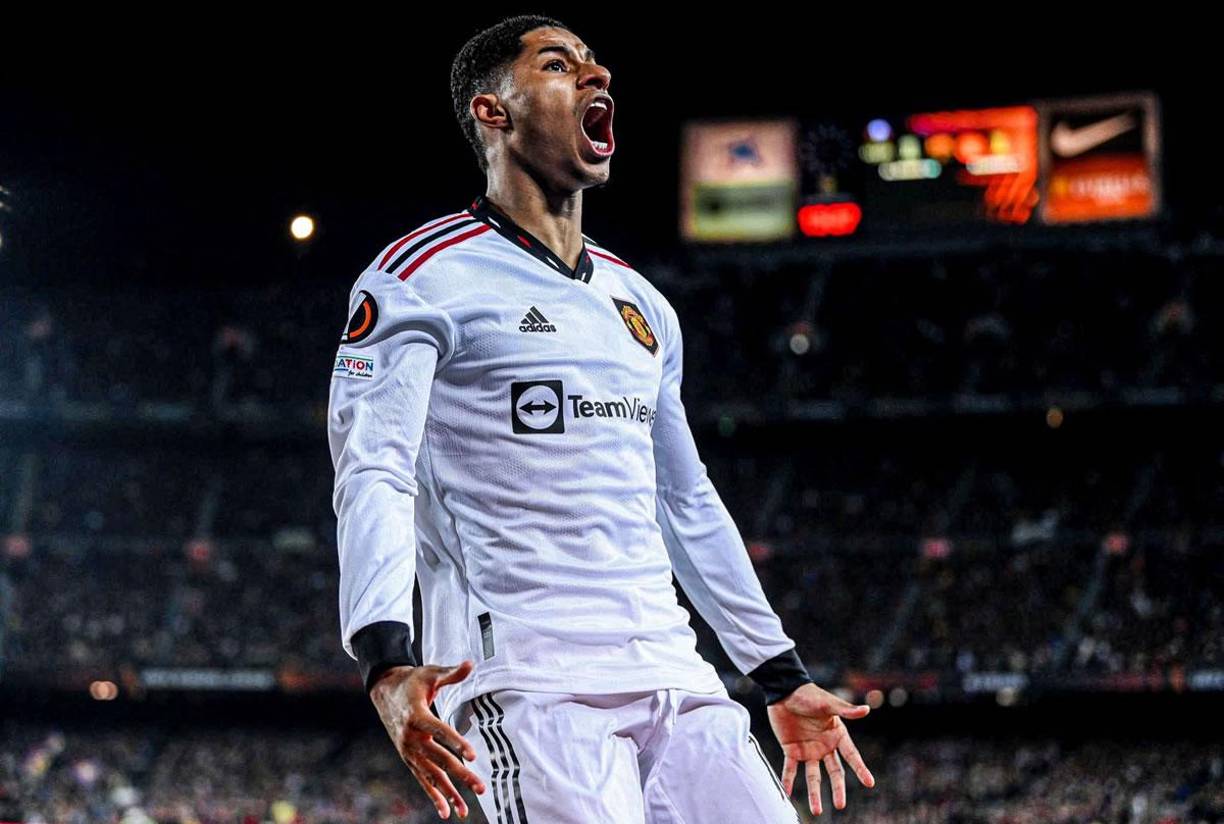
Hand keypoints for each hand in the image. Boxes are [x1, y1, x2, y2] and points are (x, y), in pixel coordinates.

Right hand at [370, 660, 484, 819]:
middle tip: (480, 786)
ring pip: (431, 775)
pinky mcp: (408, 759)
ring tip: (465, 809)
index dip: (456, 742)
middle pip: (439, 758)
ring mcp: (409, 751)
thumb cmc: (413, 681)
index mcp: (417, 715)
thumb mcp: (430, 673)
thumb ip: (451, 672)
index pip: (440, 730)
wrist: (385, 692)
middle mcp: (411, 737)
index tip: (473, 755)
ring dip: (449, 792)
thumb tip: (471, 663)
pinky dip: (433, 796)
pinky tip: (445, 812)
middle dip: (460, 774)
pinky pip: (422, 780)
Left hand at [766, 683, 874, 815]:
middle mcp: (824, 745)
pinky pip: (790, 769)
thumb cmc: (808, 695)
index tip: (870, 783)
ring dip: (814, 793)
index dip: (860, 769)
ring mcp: (808, 749)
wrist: (784, 690)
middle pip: (834, 771)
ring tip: (816, 811)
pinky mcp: (791, 749)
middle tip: (840, 805)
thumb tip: (867, 709)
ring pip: (813, 776)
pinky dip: (788, 781)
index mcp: (837, 735)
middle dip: (838, 788)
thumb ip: (846, 710)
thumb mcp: (827, 703)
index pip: (851, 755)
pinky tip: (787, 794)